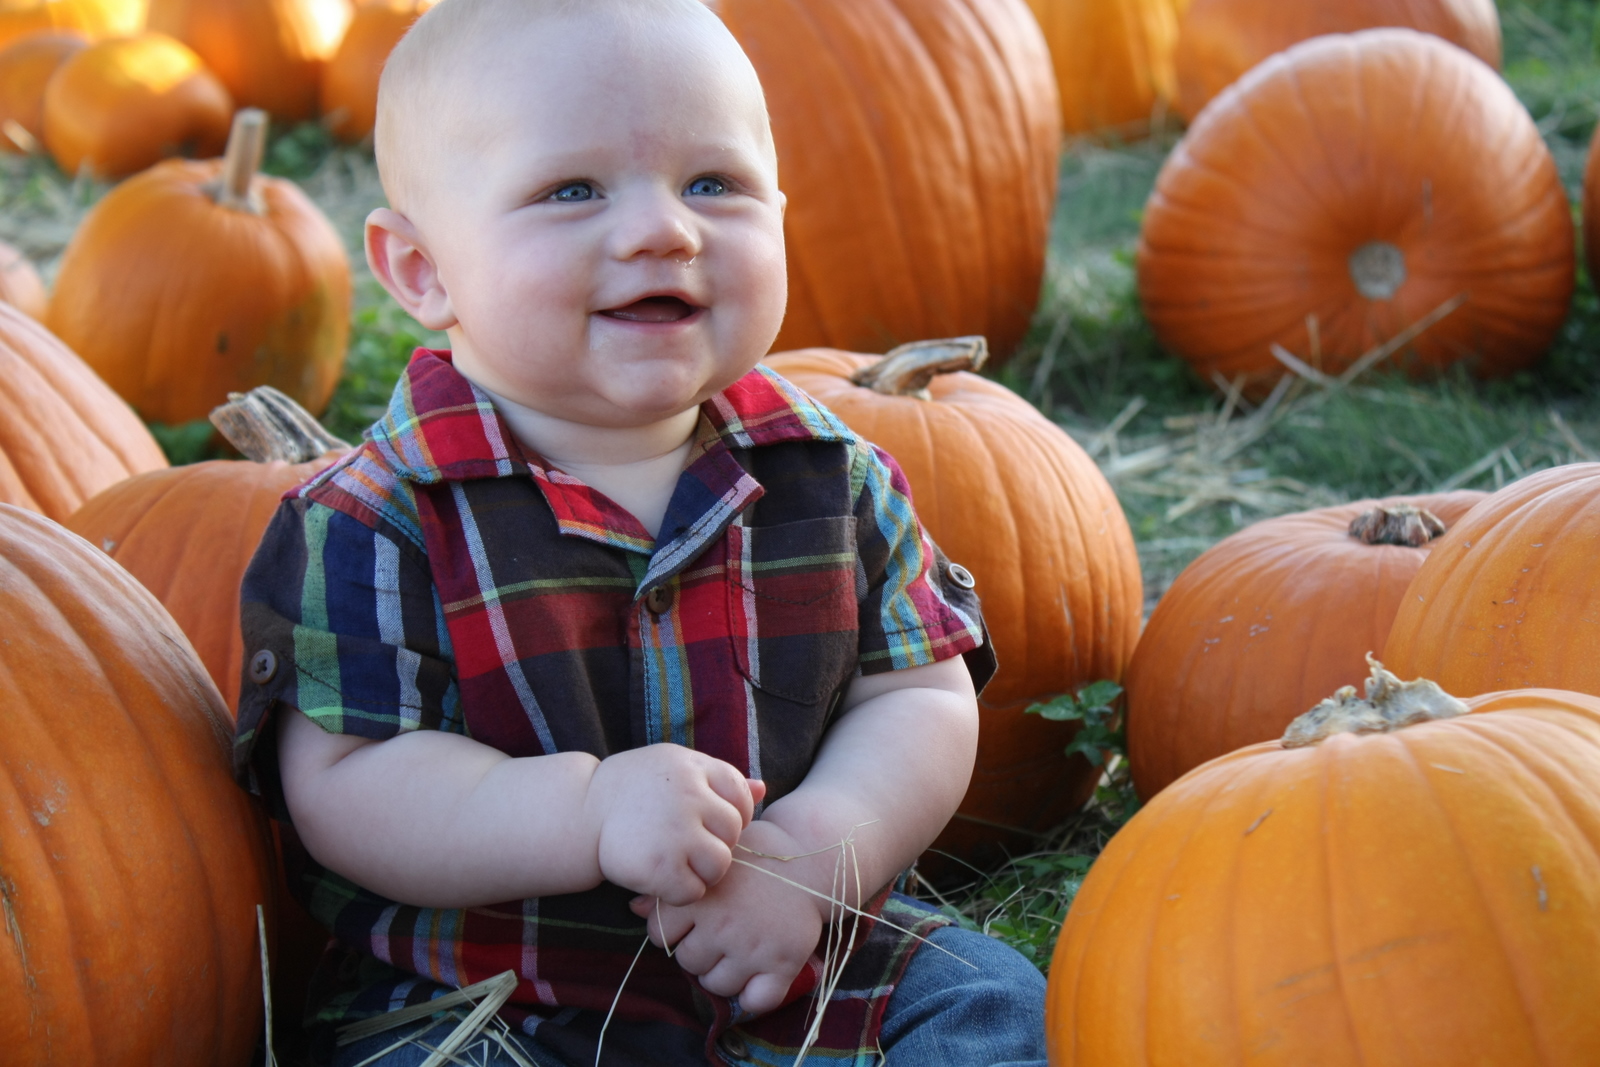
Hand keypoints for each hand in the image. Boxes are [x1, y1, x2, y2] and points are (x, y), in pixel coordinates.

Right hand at [583, 744, 764, 904]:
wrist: (581, 812)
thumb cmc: (633, 789)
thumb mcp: (674, 769)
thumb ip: (717, 780)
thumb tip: (763, 788)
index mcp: (694, 767)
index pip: (741, 796)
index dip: (733, 815)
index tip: (710, 824)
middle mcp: (688, 796)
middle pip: (734, 832)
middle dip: (718, 845)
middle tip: (690, 847)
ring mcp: (674, 832)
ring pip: (720, 865)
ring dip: (705, 873)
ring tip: (680, 866)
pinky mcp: (659, 866)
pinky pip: (694, 890)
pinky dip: (682, 892)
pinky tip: (664, 880)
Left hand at [630, 819, 831, 1015]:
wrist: (811, 858)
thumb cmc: (756, 855)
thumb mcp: (715, 858)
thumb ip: (676, 881)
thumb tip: (635, 907)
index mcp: (702, 897)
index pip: (659, 934)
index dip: (672, 929)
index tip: (691, 920)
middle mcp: (723, 925)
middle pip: (687, 962)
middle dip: (697, 952)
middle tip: (718, 933)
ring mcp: (753, 947)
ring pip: (716, 985)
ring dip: (722, 974)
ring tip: (736, 950)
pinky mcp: (783, 963)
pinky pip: (756, 1000)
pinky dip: (753, 996)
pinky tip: (756, 975)